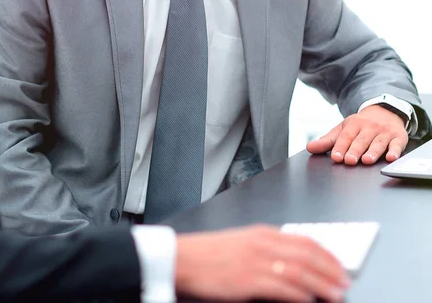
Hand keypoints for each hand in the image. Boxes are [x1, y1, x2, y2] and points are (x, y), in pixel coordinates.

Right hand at [175, 224, 349, 301]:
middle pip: (307, 255)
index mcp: (262, 233)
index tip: (339, 266)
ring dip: (322, 284)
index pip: (304, 240)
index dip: (326, 254)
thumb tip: (293, 261)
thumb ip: (267, 248)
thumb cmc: (210, 253)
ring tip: (336, 294)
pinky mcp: (247, 279)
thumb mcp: (242, 243)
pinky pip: (281, 287)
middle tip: (345, 282)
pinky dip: (299, 294)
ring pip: (299, 271)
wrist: (184, 258)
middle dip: (331, 270)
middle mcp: (262, 244)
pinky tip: (309, 300)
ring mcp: (255, 261)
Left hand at [307, 105, 408, 164]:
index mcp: (353, 125)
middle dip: (355, 150)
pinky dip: (395, 151)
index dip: (340, 147)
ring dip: (373, 152)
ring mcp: (384, 132)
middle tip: (349, 161)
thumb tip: (309, 148)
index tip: (336, 157)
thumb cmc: (361, 125)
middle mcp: (369, 127)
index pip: (345, 137)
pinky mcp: (398, 137)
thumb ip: (327, 141)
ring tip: (366, 161)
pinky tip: (390, 158)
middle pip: (361, 140)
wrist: (385, 111)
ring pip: (378, 143)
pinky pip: (397, 145)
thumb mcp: (343, 129)